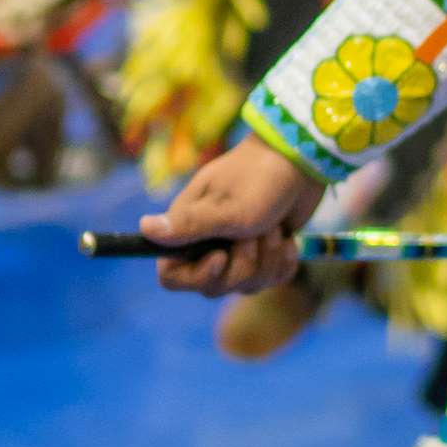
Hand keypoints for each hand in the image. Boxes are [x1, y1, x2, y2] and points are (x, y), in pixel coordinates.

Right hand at [141, 136, 322, 296]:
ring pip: (245, 285)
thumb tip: (143, 228)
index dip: (195, 277)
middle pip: (213, 287)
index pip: (172, 276)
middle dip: (241, 266)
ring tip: (274, 230)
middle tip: (256, 233)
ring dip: (266, 261)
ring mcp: (238, 249)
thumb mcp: (227, 208)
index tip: (220, 257)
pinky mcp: (265, 252)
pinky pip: (270, 279)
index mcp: (190, 229)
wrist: (302, 159)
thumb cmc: (260, 180)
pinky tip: (288, 240)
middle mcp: (209, 243)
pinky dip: (282, 263)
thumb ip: (189, 226)